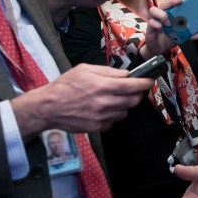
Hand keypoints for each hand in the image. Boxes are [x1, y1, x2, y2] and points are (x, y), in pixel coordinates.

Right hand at [11, 63, 152, 136]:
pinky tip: (104, 109)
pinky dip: (113, 115)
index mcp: (103, 86)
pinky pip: (114, 121)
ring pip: (125, 112)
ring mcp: (102, 117)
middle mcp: (104, 103)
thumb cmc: (65, 85)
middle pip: (133, 101)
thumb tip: (126, 75)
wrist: (48, 107)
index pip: (133, 86)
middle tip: (132, 89)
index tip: (150, 81)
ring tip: (114, 98)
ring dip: (124, 105)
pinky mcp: (97, 127)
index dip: (145, 83)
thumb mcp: (85, 69)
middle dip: (137, 94)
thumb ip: (108, 72)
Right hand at [142, 0, 182, 57]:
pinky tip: (161, 30)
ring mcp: (154, 20)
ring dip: (162, 14)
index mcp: (168, 14)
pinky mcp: (149, 27)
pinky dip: (157, 25)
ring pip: (153, 10)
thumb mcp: (180, 36)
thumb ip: (189, 34)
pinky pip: (151, 22)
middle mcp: (160, 15)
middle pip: (163, 4)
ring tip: (168, 22)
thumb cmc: (168, 38)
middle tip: (179, 1)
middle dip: (171, 1)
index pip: (168, 2)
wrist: (159, 48)